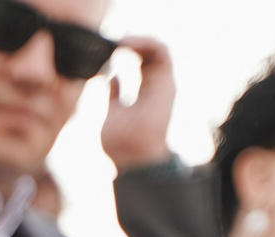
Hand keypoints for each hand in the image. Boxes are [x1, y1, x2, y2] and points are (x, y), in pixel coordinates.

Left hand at [97, 38, 174, 171]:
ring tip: (120, 39)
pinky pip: (162, 51)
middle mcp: (156, 86)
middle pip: (148, 53)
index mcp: (145, 93)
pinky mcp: (166, 81)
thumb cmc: (121, 145)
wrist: (134, 159)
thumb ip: (114, 95)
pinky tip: (128, 43)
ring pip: (156, 48)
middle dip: (132, 42)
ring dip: (138, 40)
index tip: (108, 47)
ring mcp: (162, 83)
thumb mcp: (112, 112)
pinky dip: (146, 42)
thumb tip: (112, 78)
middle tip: (113, 39)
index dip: (127, 51)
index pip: (140, 63)